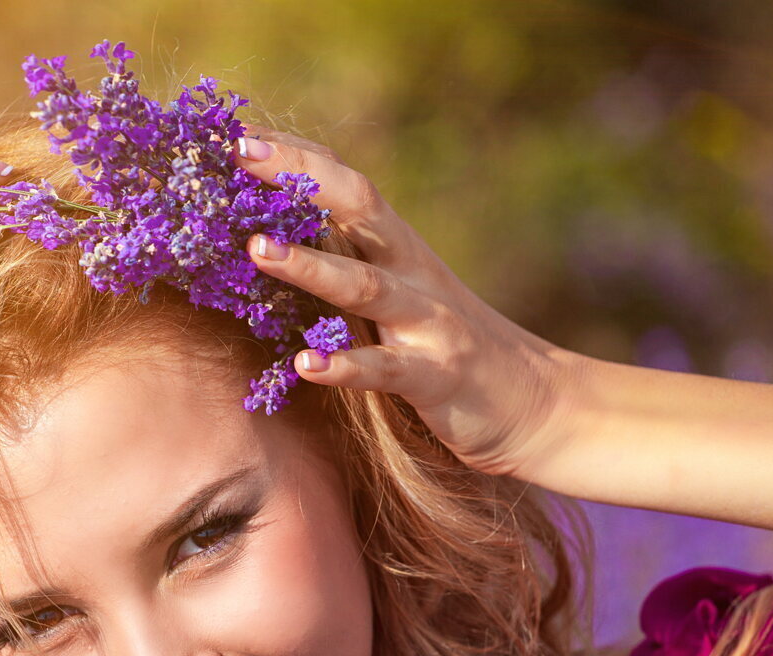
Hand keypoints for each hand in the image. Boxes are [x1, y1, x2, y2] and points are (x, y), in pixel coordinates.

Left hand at [235, 130, 580, 480]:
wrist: (535, 403)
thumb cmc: (450, 352)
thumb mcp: (401, 299)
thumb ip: (354, 270)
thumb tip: (281, 246)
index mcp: (399, 250)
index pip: (346, 184)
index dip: (297, 157)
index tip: (238, 135)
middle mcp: (413, 273)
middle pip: (358, 208)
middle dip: (299, 179)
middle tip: (240, 158)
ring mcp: (427, 322)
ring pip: (365, 285)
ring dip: (309, 265)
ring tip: (257, 250)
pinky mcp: (435, 376)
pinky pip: (384, 369)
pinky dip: (345, 366)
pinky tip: (306, 366)